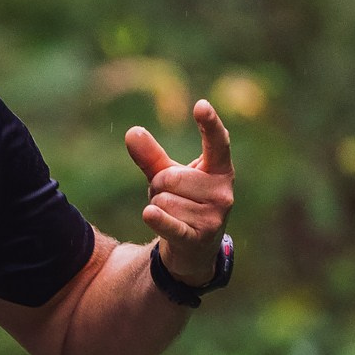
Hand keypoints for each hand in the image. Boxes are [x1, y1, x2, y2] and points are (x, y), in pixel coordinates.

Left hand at [125, 99, 234, 290]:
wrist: (194, 249)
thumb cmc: (184, 202)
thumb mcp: (168, 176)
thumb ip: (151, 155)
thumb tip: (132, 132)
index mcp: (220, 170)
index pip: (217, 143)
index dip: (209, 124)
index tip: (201, 105)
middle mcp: (223, 192)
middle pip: (170, 177)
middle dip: (159, 186)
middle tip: (170, 196)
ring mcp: (213, 216)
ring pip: (163, 200)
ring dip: (157, 207)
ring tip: (173, 214)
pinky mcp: (198, 237)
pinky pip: (170, 223)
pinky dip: (157, 219)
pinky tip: (149, 213)